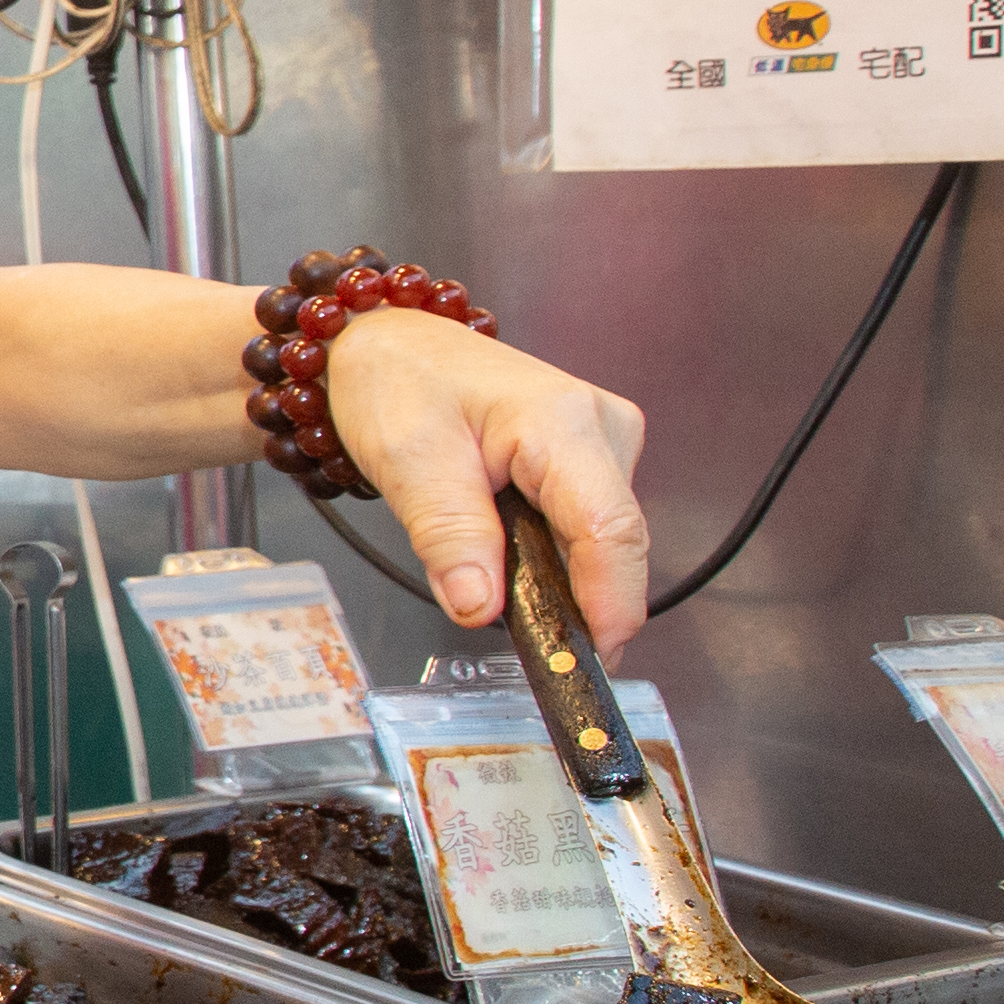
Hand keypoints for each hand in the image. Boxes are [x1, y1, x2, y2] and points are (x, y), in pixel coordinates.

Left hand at [323, 311, 650, 639]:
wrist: (391, 344)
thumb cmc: (398, 383)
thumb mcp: (407, 461)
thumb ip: (448, 535)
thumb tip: (480, 608)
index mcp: (562, 420)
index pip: (610, 528)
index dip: (609, 603)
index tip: (589, 659)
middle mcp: (602, 429)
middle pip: (612, 544)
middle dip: (575, 603)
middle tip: (523, 645)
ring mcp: (603, 445)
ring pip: (600, 545)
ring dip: (556, 580)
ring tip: (492, 580)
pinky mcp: (591, 462)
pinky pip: (584, 531)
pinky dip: (550, 560)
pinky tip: (508, 557)